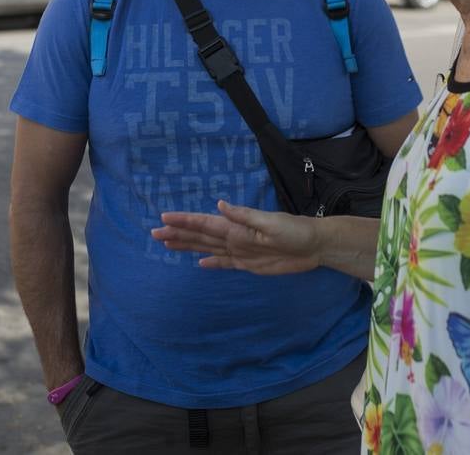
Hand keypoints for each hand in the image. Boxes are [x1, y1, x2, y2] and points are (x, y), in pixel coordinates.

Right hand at [152, 200, 320, 274]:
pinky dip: (212, 263)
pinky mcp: (249, 265)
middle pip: (200, 236)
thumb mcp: (271, 222)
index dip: (185, 221)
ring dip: (188, 246)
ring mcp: (240, 251)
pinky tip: (199, 263)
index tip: (164, 218)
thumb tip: (219, 204)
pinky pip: (225, 263)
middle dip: (178, 234)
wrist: (315, 246)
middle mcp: (234, 238)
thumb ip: (244, 216)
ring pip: (207, 248)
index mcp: (237, 227)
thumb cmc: (296, 230)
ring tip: (168, 244)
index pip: (205, 223)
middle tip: (154, 233)